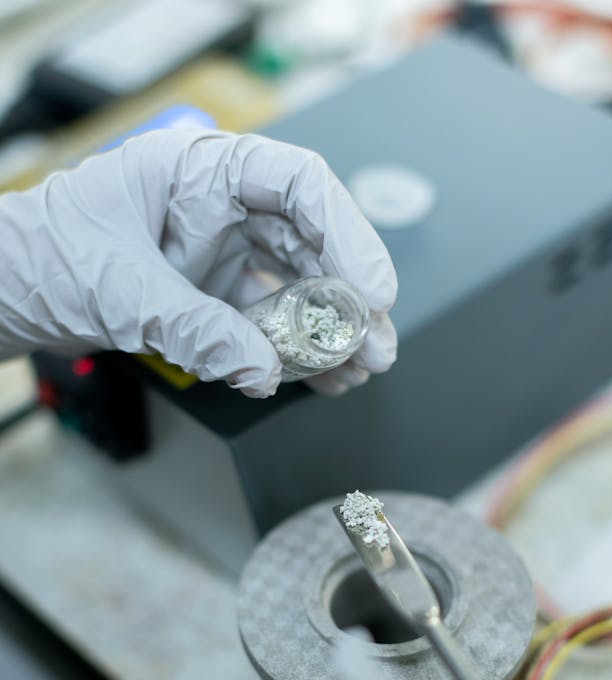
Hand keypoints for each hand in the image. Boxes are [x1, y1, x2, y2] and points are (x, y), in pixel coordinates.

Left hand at [0, 130, 396, 397]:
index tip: (369, 286)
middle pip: (309, 241)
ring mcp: (217, 254)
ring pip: (294, 286)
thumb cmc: (40, 258)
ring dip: (329, 331)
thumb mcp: (123, 289)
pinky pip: (265, 323)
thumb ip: (197, 330)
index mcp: (198, 170)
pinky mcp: (209, 297)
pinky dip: (292, 351)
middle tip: (373, 343)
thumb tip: (261, 368)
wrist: (2, 296)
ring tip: (355, 369)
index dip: (345, 232)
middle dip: (348, 295)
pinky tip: (315, 376)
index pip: (297, 184)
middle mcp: (217, 208)